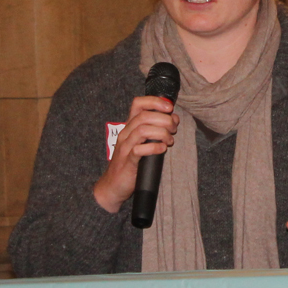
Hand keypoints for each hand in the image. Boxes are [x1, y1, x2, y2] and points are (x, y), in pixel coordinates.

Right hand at [93, 96, 178, 212]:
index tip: (169, 107)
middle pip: (144, 116)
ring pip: (142, 130)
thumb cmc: (131, 163)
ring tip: (170, 140)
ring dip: (161, 132)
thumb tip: (173, 119)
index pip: (138, 104)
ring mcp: (125, 147)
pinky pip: (138, 150)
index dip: (155, 101)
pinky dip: (153, 147)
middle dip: (163, 119)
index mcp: (130, 126)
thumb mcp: (143, 142)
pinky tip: (162, 149)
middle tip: (173, 128)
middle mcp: (126, 133)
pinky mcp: (127, 162)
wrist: (113, 186)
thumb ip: (155, 130)